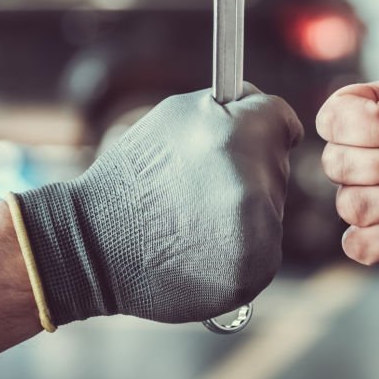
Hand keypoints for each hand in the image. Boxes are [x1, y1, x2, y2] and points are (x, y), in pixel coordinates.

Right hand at [15, 84, 302, 323]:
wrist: (95, 245)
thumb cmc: (134, 175)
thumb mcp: (175, 116)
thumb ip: (230, 108)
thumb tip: (269, 110)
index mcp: (237, 136)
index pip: (283, 120)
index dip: (264, 127)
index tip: (248, 138)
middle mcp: (253, 185)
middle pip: (278, 166)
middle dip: (249, 169)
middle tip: (199, 186)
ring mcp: (257, 233)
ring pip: (272, 209)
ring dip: (246, 210)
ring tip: (195, 218)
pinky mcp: (254, 271)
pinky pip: (264, 247)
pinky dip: (241, 247)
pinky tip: (202, 246)